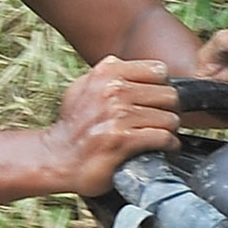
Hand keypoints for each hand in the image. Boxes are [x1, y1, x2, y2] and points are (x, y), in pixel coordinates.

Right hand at [47, 57, 179, 196]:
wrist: (57, 158)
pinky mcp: (123, 140)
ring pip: (169, 118)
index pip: (159, 71)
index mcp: (107, 72)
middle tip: (160, 121)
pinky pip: (163, 138)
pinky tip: (162, 148)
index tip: (156, 101)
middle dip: (168, 110)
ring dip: (168, 130)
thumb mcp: (85, 87)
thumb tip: (143, 70)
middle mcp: (112, 90)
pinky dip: (168, 145)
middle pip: (169, 95)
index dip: (162, 88)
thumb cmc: (75, 124)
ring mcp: (117, 115)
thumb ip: (111, 74)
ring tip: (159, 135)